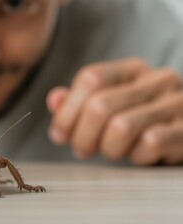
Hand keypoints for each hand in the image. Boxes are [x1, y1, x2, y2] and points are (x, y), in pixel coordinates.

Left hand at [47, 58, 182, 164]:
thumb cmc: (140, 120)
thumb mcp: (109, 105)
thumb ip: (79, 102)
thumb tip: (54, 99)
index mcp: (131, 69)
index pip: (91, 78)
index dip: (67, 110)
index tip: (59, 135)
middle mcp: (156, 80)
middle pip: (101, 104)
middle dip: (82, 136)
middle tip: (82, 150)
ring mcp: (176, 102)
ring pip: (122, 126)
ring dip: (108, 148)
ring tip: (110, 152)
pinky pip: (150, 143)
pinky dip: (135, 156)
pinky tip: (137, 155)